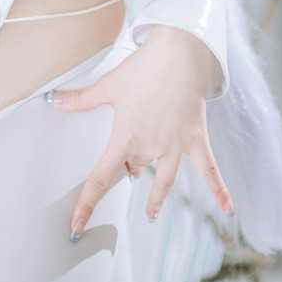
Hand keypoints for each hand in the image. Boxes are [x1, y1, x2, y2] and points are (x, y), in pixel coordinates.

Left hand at [48, 27, 233, 236]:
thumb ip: (80, 99)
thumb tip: (52, 101)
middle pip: (134, 169)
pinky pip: (210, 170)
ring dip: (157, 197)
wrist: (179, 54)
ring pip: (164, 180)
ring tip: (150, 213)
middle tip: (125, 173)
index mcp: (125, 138)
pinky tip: (228, 208)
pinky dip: (219, 189)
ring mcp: (175, 146)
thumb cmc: (143, 69)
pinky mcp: (196, 139)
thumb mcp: (108, 85)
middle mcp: (150, 148)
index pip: (100, 178)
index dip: (86, 204)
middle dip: (128, 170)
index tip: (76, 227)